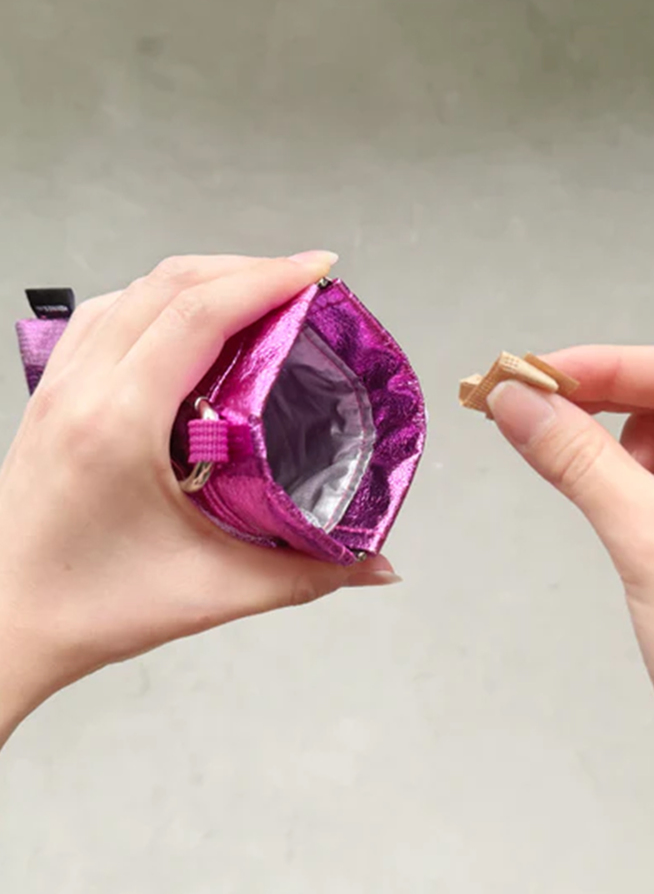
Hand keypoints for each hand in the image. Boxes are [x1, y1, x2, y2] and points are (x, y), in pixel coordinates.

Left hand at [0, 253, 395, 741]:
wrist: (4, 625)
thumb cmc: (87, 608)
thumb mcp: (214, 591)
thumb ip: (308, 574)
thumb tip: (376, 564)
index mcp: (118, 423)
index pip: (198, 315)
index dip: (266, 278)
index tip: (316, 271)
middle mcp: (82, 390)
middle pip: (167, 285)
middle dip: (244, 268)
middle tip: (301, 282)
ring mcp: (59, 388)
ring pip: (131, 292)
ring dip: (198, 279)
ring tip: (253, 294)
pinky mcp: (51, 399)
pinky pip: (103, 318)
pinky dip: (153, 301)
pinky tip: (183, 324)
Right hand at [489, 347, 653, 893]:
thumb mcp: (650, 539)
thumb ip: (578, 459)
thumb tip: (518, 402)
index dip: (603, 368)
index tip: (532, 375)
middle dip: (610, 409)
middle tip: (536, 416)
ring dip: (626, 453)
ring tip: (589, 481)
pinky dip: (646, 490)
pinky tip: (621, 509)